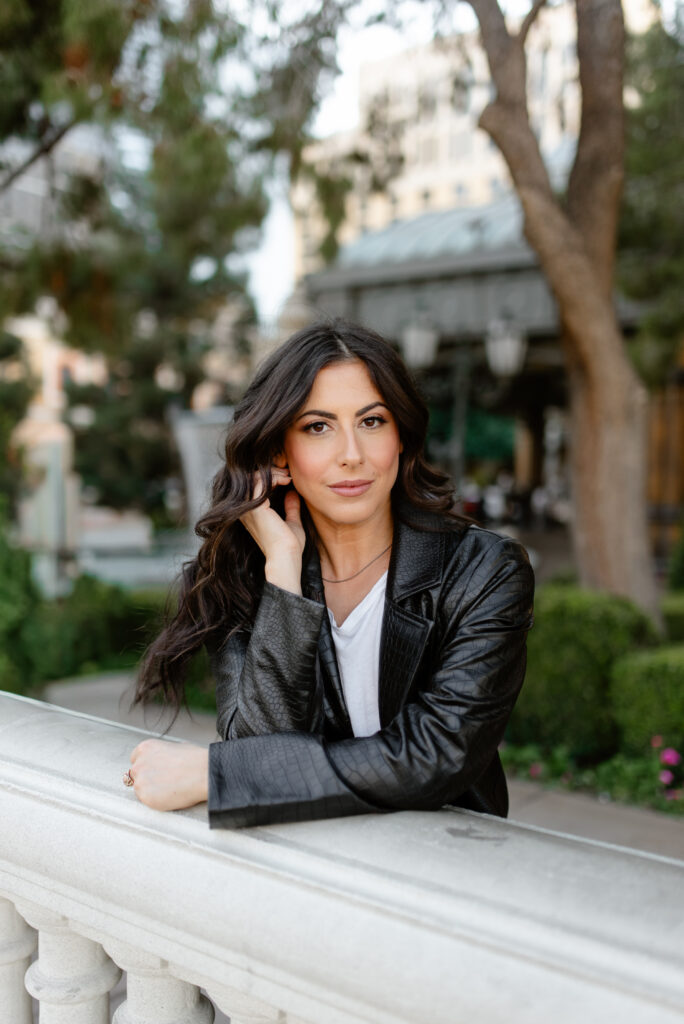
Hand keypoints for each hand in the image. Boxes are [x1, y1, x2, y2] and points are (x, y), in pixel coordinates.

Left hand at [128, 738, 208, 810]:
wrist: (203, 772)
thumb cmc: (195, 759)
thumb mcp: (175, 747)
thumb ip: (161, 754)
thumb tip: (162, 761)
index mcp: (145, 748)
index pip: (135, 759)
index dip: (146, 766)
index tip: (154, 771)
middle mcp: (139, 764)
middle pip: (135, 775)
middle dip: (147, 778)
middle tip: (163, 782)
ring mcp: (140, 781)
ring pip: (140, 789)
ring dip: (150, 790)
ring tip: (169, 788)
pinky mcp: (145, 797)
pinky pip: (146, 800)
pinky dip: (156, 800)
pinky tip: (170, 795)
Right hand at [240, 466, 305, 593]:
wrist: (286, 557)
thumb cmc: (289, 546)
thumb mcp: (292, 522)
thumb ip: (291, 508)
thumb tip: (293, 494)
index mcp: (253, 514)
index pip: (255, 486)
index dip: (270, 477)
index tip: (288, 477)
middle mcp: (247, 510)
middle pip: (252, 478)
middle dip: (271, 472)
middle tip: (288, 473)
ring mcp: (248, 508)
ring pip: (254, 477)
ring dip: (272, 473)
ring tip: (287, 476)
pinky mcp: (255, 508)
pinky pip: (259, 482)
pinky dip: (274, 477)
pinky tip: (286, 481)